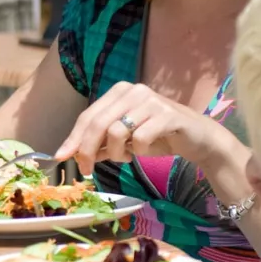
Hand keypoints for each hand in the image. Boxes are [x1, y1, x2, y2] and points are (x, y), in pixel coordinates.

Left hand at [56, 82, 231, 174]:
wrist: (198, 139)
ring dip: (116, 152)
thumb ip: (100, 143)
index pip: (88, 116)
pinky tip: (146, 150)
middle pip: (98, 123)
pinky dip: (139, 151)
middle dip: (87, 150)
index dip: (74, 139)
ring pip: (116, 131)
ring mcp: (151, 100)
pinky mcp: (167, 114)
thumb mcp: (124, 141)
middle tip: (86, 170)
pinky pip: (140, 138)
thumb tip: (70, 154)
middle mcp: (133, 91)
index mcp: (119, 92)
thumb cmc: (158, 137)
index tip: (62, 158)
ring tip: (127, 156)